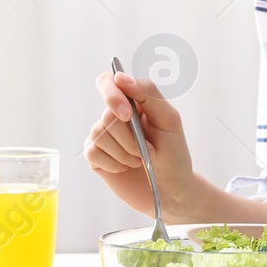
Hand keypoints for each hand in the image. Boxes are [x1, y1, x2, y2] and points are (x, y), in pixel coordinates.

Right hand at [84, 71, 194, 217]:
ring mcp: (103, 135)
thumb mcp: (169, 120)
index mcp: (133, 101)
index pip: (109, 82)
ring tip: (139, 160)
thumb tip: (120, 77)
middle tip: (147, 150)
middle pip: (107, 115)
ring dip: (125, 152)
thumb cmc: (173, 153)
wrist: (170, 189)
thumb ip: (148, 94)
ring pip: (99, 134)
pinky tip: (125, 167)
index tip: (126, 114)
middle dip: (130, 138)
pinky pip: (93, 152)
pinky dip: (114, 163)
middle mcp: (114, 115)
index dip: (112, 94)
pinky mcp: (95, 156)